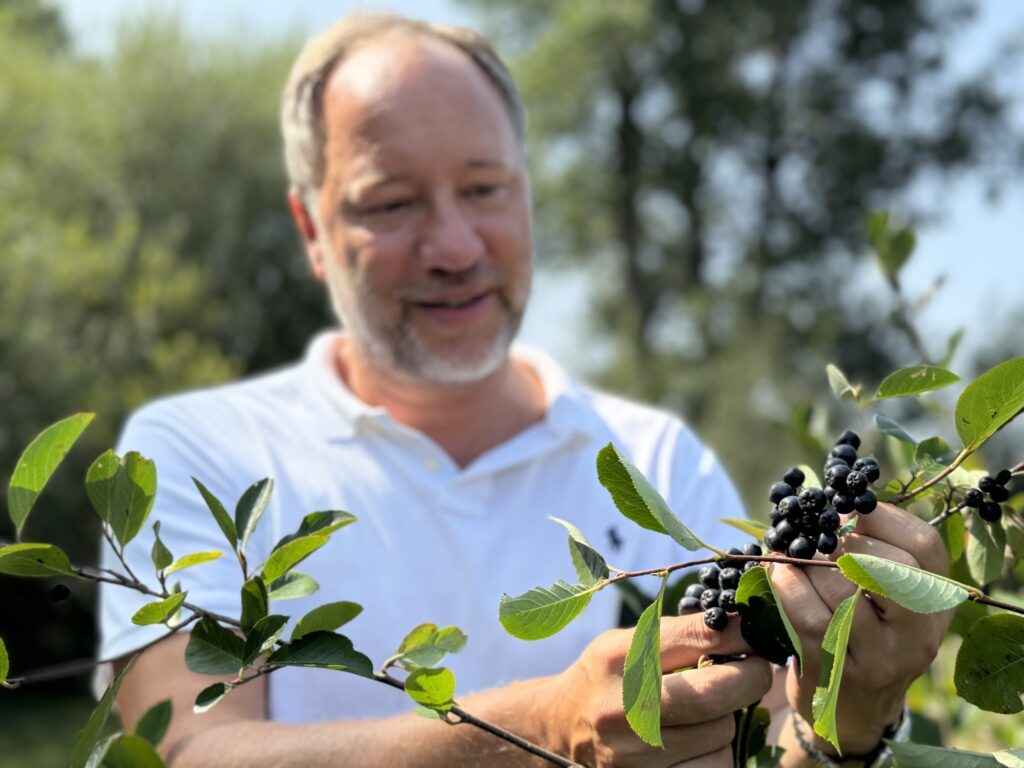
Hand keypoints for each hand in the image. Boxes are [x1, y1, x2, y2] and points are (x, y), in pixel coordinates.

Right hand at [549, 614, 772, 766]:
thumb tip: (745, 629)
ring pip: (720, 735)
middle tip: (758, 670)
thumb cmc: (606, 677)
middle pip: (714, 696)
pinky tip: (696, 742)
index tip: (761, 632)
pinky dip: (715, 753)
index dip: (741, 634)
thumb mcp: (628, 642)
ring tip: (706, 711)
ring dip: (725, 720)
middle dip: (750, 678)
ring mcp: (633, 754)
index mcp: (620, 658)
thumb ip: (680, 635)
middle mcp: (622, 707)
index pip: (696, 638)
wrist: (561, 727)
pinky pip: (714, 767)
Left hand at [771, 502, 951, 755]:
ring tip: (791, 555)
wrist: (848, 709)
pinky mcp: (837, 673)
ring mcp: (879, 658)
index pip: (923, 546)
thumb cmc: (862, 634)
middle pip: (889, 567)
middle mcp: (917, 633)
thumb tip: (833, 502)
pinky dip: (786, 588)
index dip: (881, 518)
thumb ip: (873, 551)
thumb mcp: (885, 599)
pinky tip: (778, 575)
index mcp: (935, 604)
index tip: (848, 512)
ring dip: (806, 564)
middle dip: (842, 543)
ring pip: (841, 591)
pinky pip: (806, 618)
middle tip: (817, 538)